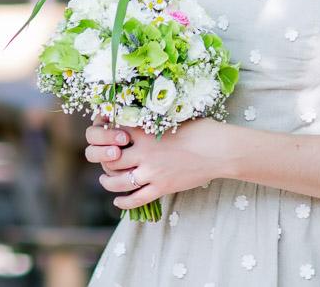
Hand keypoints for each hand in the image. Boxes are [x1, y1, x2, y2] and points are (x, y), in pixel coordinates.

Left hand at [86, 117, 230, 209]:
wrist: (218, 150)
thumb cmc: (199, 129)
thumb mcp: (171, 117)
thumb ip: (151, 120)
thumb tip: (138, 117)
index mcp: (144, 130)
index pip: (112, 132)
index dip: (103, 135)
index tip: (101, 136)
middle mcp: (144, 152)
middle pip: (110, 159)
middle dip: (102, 160)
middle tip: (103, 161)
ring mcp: (152, 172)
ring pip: (118, 181)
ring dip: (107, 182)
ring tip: (105, 180)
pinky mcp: (162, 187)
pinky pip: (136, 199)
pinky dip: (123, 202)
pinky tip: (117, 202)